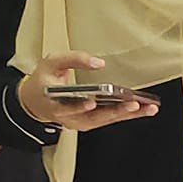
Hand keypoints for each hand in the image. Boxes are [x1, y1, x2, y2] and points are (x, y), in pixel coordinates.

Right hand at [16, 52, 158, 132]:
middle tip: (132, 104)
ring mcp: (79, 123)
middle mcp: (68, 118)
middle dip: (115, 112)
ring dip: (127, 115)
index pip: (67, 107)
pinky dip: (125, 115)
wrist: (35, 101)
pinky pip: (109, 120)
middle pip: (93, 117)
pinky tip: (141, 109)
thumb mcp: (51, 62)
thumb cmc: (44, 80)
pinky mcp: (89, 123)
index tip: (92, 101)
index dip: (79, 106)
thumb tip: (99, 63)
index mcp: (54, 103)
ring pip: (105, 121)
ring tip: (147, 108)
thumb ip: (73, 59)